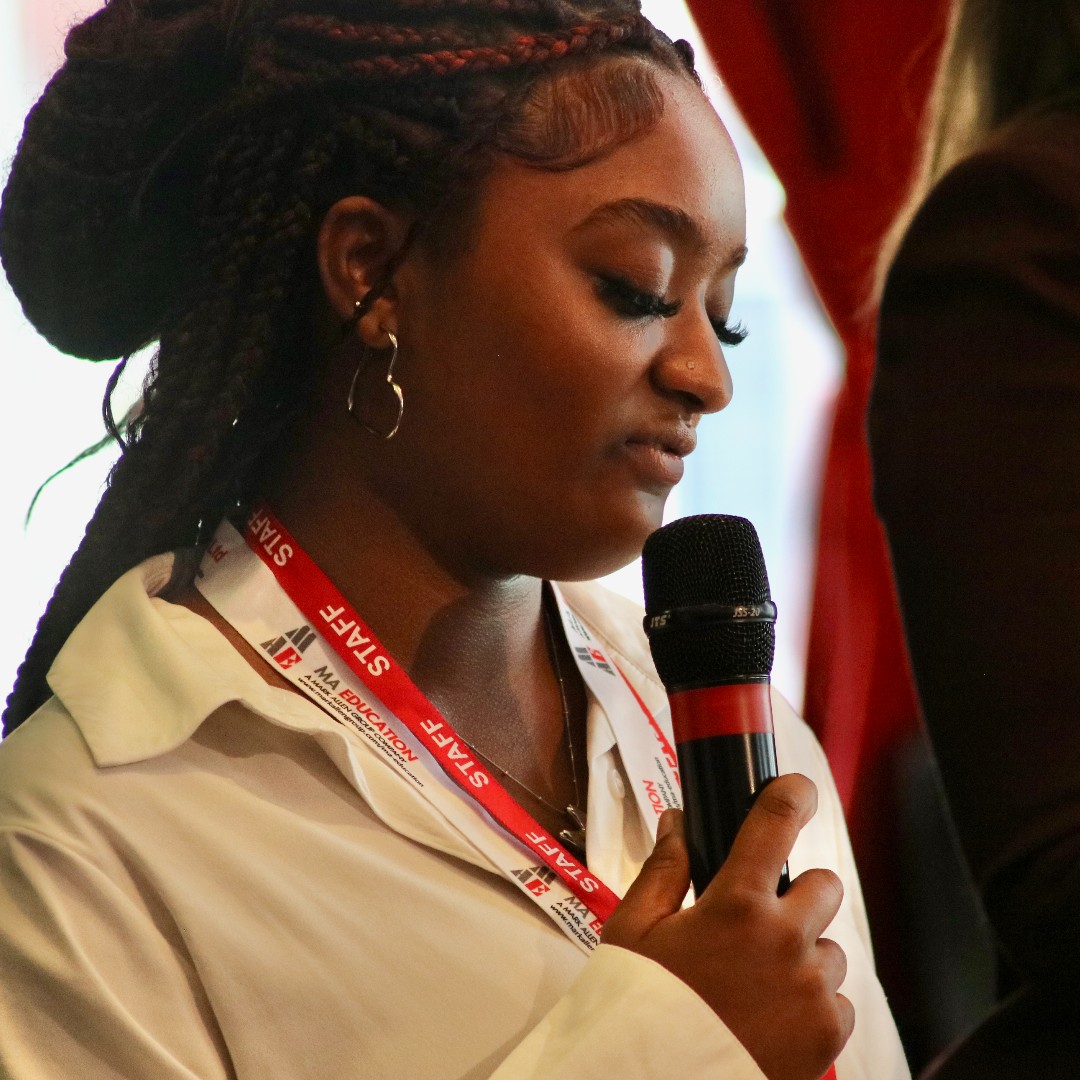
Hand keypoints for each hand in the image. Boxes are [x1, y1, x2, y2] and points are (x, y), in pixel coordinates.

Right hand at [602, 774, 852, 1079]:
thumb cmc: (640, 1007)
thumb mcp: (633, 930)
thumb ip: (664, 869)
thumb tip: (679, 822)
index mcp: (736, 905)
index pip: (776, 823)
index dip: (792, 794)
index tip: (795, 789)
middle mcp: (785, 940)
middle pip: (826, 884)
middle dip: (798, 894)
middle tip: (761, 919)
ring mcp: (812, 988)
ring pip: (830, 947)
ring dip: (804, 954)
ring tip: (757, 982)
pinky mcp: (828, 1032)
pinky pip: (837, 998)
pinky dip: (812, 1002)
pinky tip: (770, 1015)